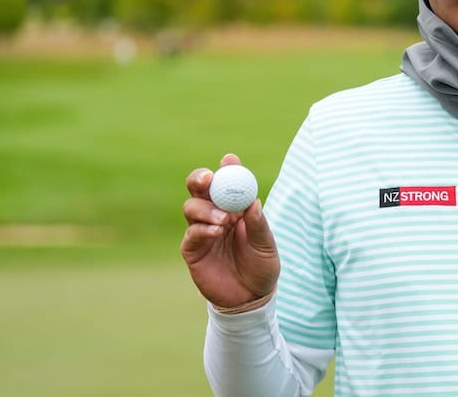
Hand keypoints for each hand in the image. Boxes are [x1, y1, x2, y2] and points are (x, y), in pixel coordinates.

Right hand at [180, 153, 279, 308]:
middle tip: (209, 178)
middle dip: (200, 179)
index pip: (227, 182)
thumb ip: (258, 224)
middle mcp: (215, 214)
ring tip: (224, 220)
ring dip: (205, 208)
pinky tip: (216, 232)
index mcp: (235, 207)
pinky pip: (191, 233)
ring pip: (191, 207)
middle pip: (199, 188)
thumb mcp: (266, 245)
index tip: (229, 160)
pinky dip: (202, 229)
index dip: (226, 168)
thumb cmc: (262, 267)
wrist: (252, 297)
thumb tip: (252, 201)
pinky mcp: (192, 249)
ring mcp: (202, 231)